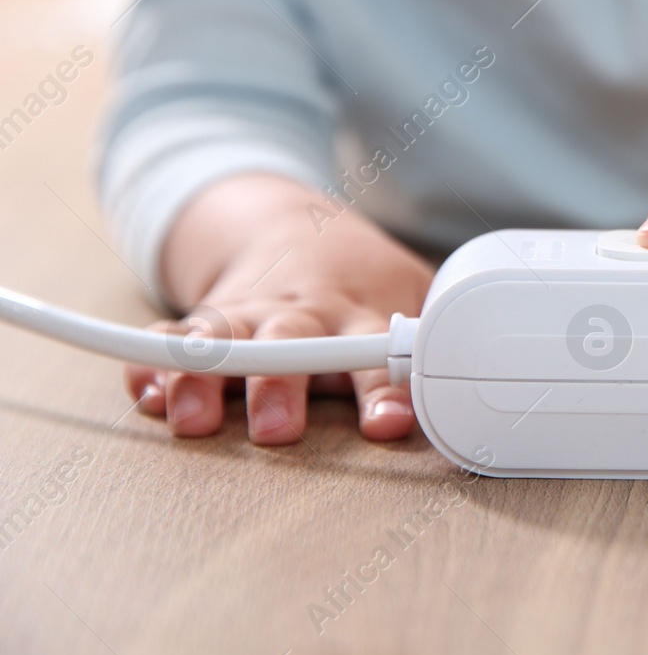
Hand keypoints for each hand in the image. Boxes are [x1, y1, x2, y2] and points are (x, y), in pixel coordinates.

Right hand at [127, 174, 433, 444]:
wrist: (290, 227)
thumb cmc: (365, 286)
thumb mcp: (416, 300)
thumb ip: (444, 346)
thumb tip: (492, 393)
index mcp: (366, 315)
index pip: (383, 358)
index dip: (387, 393)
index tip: (389, 424)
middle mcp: (306, 315)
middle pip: (293, 346)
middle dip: (283, 386)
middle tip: (277, 428)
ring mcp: (252, 315)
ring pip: (224, 341)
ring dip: (206, 378)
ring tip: (191, 416)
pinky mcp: (205, 319)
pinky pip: (173, 338)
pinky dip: (155, 365)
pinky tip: (147, 392)